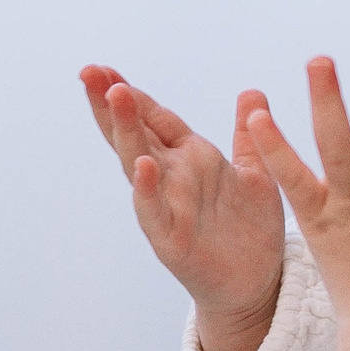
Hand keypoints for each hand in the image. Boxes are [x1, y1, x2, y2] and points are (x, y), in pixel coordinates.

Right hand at [80, 66, 285, 350]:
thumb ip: (249, 134)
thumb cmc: (250, 227)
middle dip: (112, 104)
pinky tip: (141, 167)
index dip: (132, 95)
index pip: (153, 118)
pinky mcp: (171, 240)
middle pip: (136, 134)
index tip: (104, 68)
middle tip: (90, 72)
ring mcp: (167, 207)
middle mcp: (173, 178)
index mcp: (190, 157)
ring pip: (138, 164)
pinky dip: (147, 191)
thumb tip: (252, 92)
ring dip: (125, 132)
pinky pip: (155, 213)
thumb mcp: (255, 172)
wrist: (258, 282)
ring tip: (113, 98)